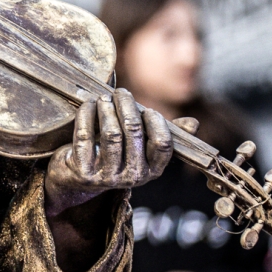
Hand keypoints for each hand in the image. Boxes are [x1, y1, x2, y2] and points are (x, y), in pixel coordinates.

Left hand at [44, 90, 173, 217]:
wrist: (77, 179)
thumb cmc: (114, 155)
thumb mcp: (141, 149)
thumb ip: (164, 134)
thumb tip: (194, 123)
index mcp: (151, 171)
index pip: (163, 145)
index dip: (156, 122)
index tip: (147, 109)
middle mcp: (132, 178)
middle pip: (134, 133)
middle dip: (127, 106)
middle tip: (121, 93)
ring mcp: (107, 177)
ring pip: (111, 134)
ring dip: (107, 109)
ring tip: (104, 97)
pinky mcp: (83, 173)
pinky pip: (85, 137)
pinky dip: (87, 115)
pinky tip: (89, 104)